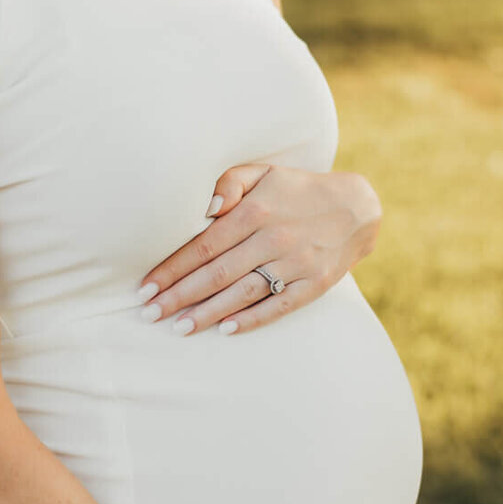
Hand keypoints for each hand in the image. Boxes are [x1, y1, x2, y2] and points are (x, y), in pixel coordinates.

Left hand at [136, 163, 381, 335]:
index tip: (146, 286)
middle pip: (216, 273)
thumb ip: (229, 183)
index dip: (172, 268)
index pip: (203, 246)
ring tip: (177, 327)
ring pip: (242, 293)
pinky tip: (225, 330)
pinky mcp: (313, 285)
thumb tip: (204, 207)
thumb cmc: (296, 191)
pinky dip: (251, 319)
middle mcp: (273, 239)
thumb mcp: (263, 173)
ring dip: (207, 313)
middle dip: (179, 296)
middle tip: (149, 314)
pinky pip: (278, 306)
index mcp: (255, 212)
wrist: (356, 208)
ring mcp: (295, 264)